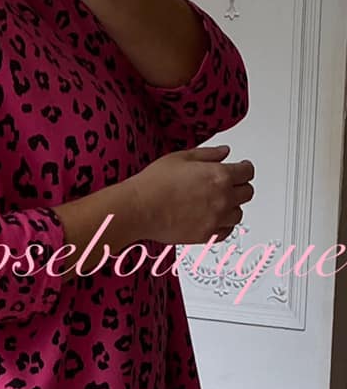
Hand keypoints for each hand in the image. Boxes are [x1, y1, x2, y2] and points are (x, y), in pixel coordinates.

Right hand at [131, 145, 254, 245]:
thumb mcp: (182, 157)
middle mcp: (222, 198)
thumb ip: (208, 154)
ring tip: (219, 202)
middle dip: (240, 186)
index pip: (247, 172)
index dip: (245, 168)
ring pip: (238, 214)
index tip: (242, 169)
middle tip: (231, 185)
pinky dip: (223, 225)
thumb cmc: (155, 183)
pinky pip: (226, 232)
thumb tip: (224, 152)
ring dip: (232, 207)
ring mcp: (215, 219)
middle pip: (247, 193)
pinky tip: (214, 219)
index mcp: (219, 175)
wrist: (139, 209)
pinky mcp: (206, 236)